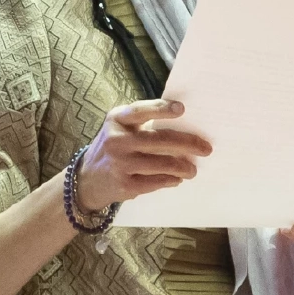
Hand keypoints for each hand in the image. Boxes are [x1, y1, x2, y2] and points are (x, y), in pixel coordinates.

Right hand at [75, 99, 211, 212]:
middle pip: (159, 140)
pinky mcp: (124, 185)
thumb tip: (185, 124)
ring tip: (192, 169)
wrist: (87, 179)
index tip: (182, 109)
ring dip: (183, 167)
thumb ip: (144, 122)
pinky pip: (156, 182)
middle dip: (188, 144)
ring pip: (162, 164)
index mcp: (117, 120)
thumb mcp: (120, 128)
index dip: (161, 109)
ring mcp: (120, 164)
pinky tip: (177, 179)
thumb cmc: (114, 147)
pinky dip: (170, 180)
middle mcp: (117, 140)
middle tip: (206, 148)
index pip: (141, 111)